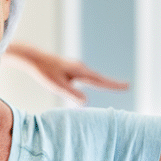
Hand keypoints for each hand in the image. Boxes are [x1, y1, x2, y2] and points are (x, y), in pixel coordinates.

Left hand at [4, 43, 128, 104]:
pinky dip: (92, 81)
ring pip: (92, 77)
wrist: (33, 59)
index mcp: (80, 71)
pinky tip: (91, 82)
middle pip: (99, 78)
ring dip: (103, 82)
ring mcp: (75, 68)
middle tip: (127, 86)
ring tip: (114, 85)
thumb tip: (86, 101)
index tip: (127, 86)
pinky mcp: (69, 69)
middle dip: (112, 83)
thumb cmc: (45, 72)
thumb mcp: (57, 86)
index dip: (114, 85)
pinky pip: (84, 77)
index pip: (100, 81)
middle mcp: (80, 68)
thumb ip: (71, 94)